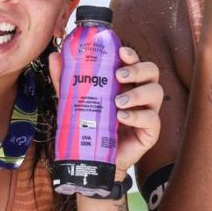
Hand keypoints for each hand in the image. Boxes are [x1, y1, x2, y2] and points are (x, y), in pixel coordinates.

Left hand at [48, 46, 162, 177]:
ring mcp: (147, 112)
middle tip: (119, 75)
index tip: (121, 52)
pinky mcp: (150, 132)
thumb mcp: (76, 100)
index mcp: (126, 82)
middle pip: (152, 72)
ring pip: (156, 92)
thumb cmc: (91, 125)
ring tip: (118, 101)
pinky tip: (122, 117)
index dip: (131, 54)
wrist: (94, 159)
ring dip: (138, 93)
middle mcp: (140, 94)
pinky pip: (153, 119)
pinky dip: (138, 116)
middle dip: (138, 69)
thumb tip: (54, 56)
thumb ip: (67, 79)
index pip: (136, 62)